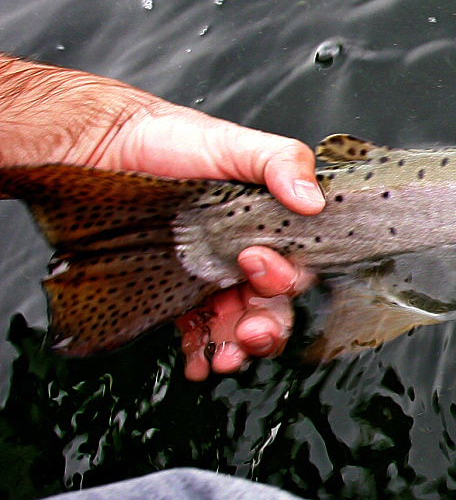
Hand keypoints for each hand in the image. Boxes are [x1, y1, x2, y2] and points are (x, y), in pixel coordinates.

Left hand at [0, 56, 322, 374]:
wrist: (98, 145)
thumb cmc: (166, 138)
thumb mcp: (232, 141)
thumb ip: (281, 160)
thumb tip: (313, 200)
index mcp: (263, 225)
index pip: (292, 266)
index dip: (284, 277)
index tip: (256, 263)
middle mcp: (238, 254)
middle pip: (269, 305)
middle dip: (267, 328)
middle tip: (250, 334)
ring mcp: (205, 275)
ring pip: (234, 325)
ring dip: (236, 347)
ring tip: (224, 358)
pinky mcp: (170, 289)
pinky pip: (193, 329)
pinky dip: (199, 350)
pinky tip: (196, 362)